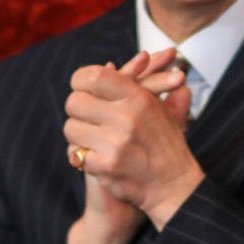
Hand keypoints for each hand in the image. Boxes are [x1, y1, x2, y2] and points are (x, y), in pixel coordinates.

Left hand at [64, 50, 188, 243]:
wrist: (173, 187)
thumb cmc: (167, 145)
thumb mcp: (166, 109)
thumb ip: (152, 83)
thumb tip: (144, 56)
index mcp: (139, 98)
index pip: (94, 76)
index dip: (80, 80)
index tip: (81, 87)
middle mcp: (127, 117)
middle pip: (75, 101)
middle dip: (77, 109)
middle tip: (84, 116)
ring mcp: (115, 143)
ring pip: (70, 127)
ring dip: (77, 134)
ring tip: (89, 138)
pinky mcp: (105, 166)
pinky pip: (75, 153)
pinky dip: (80, 156)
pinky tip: (92, 157)